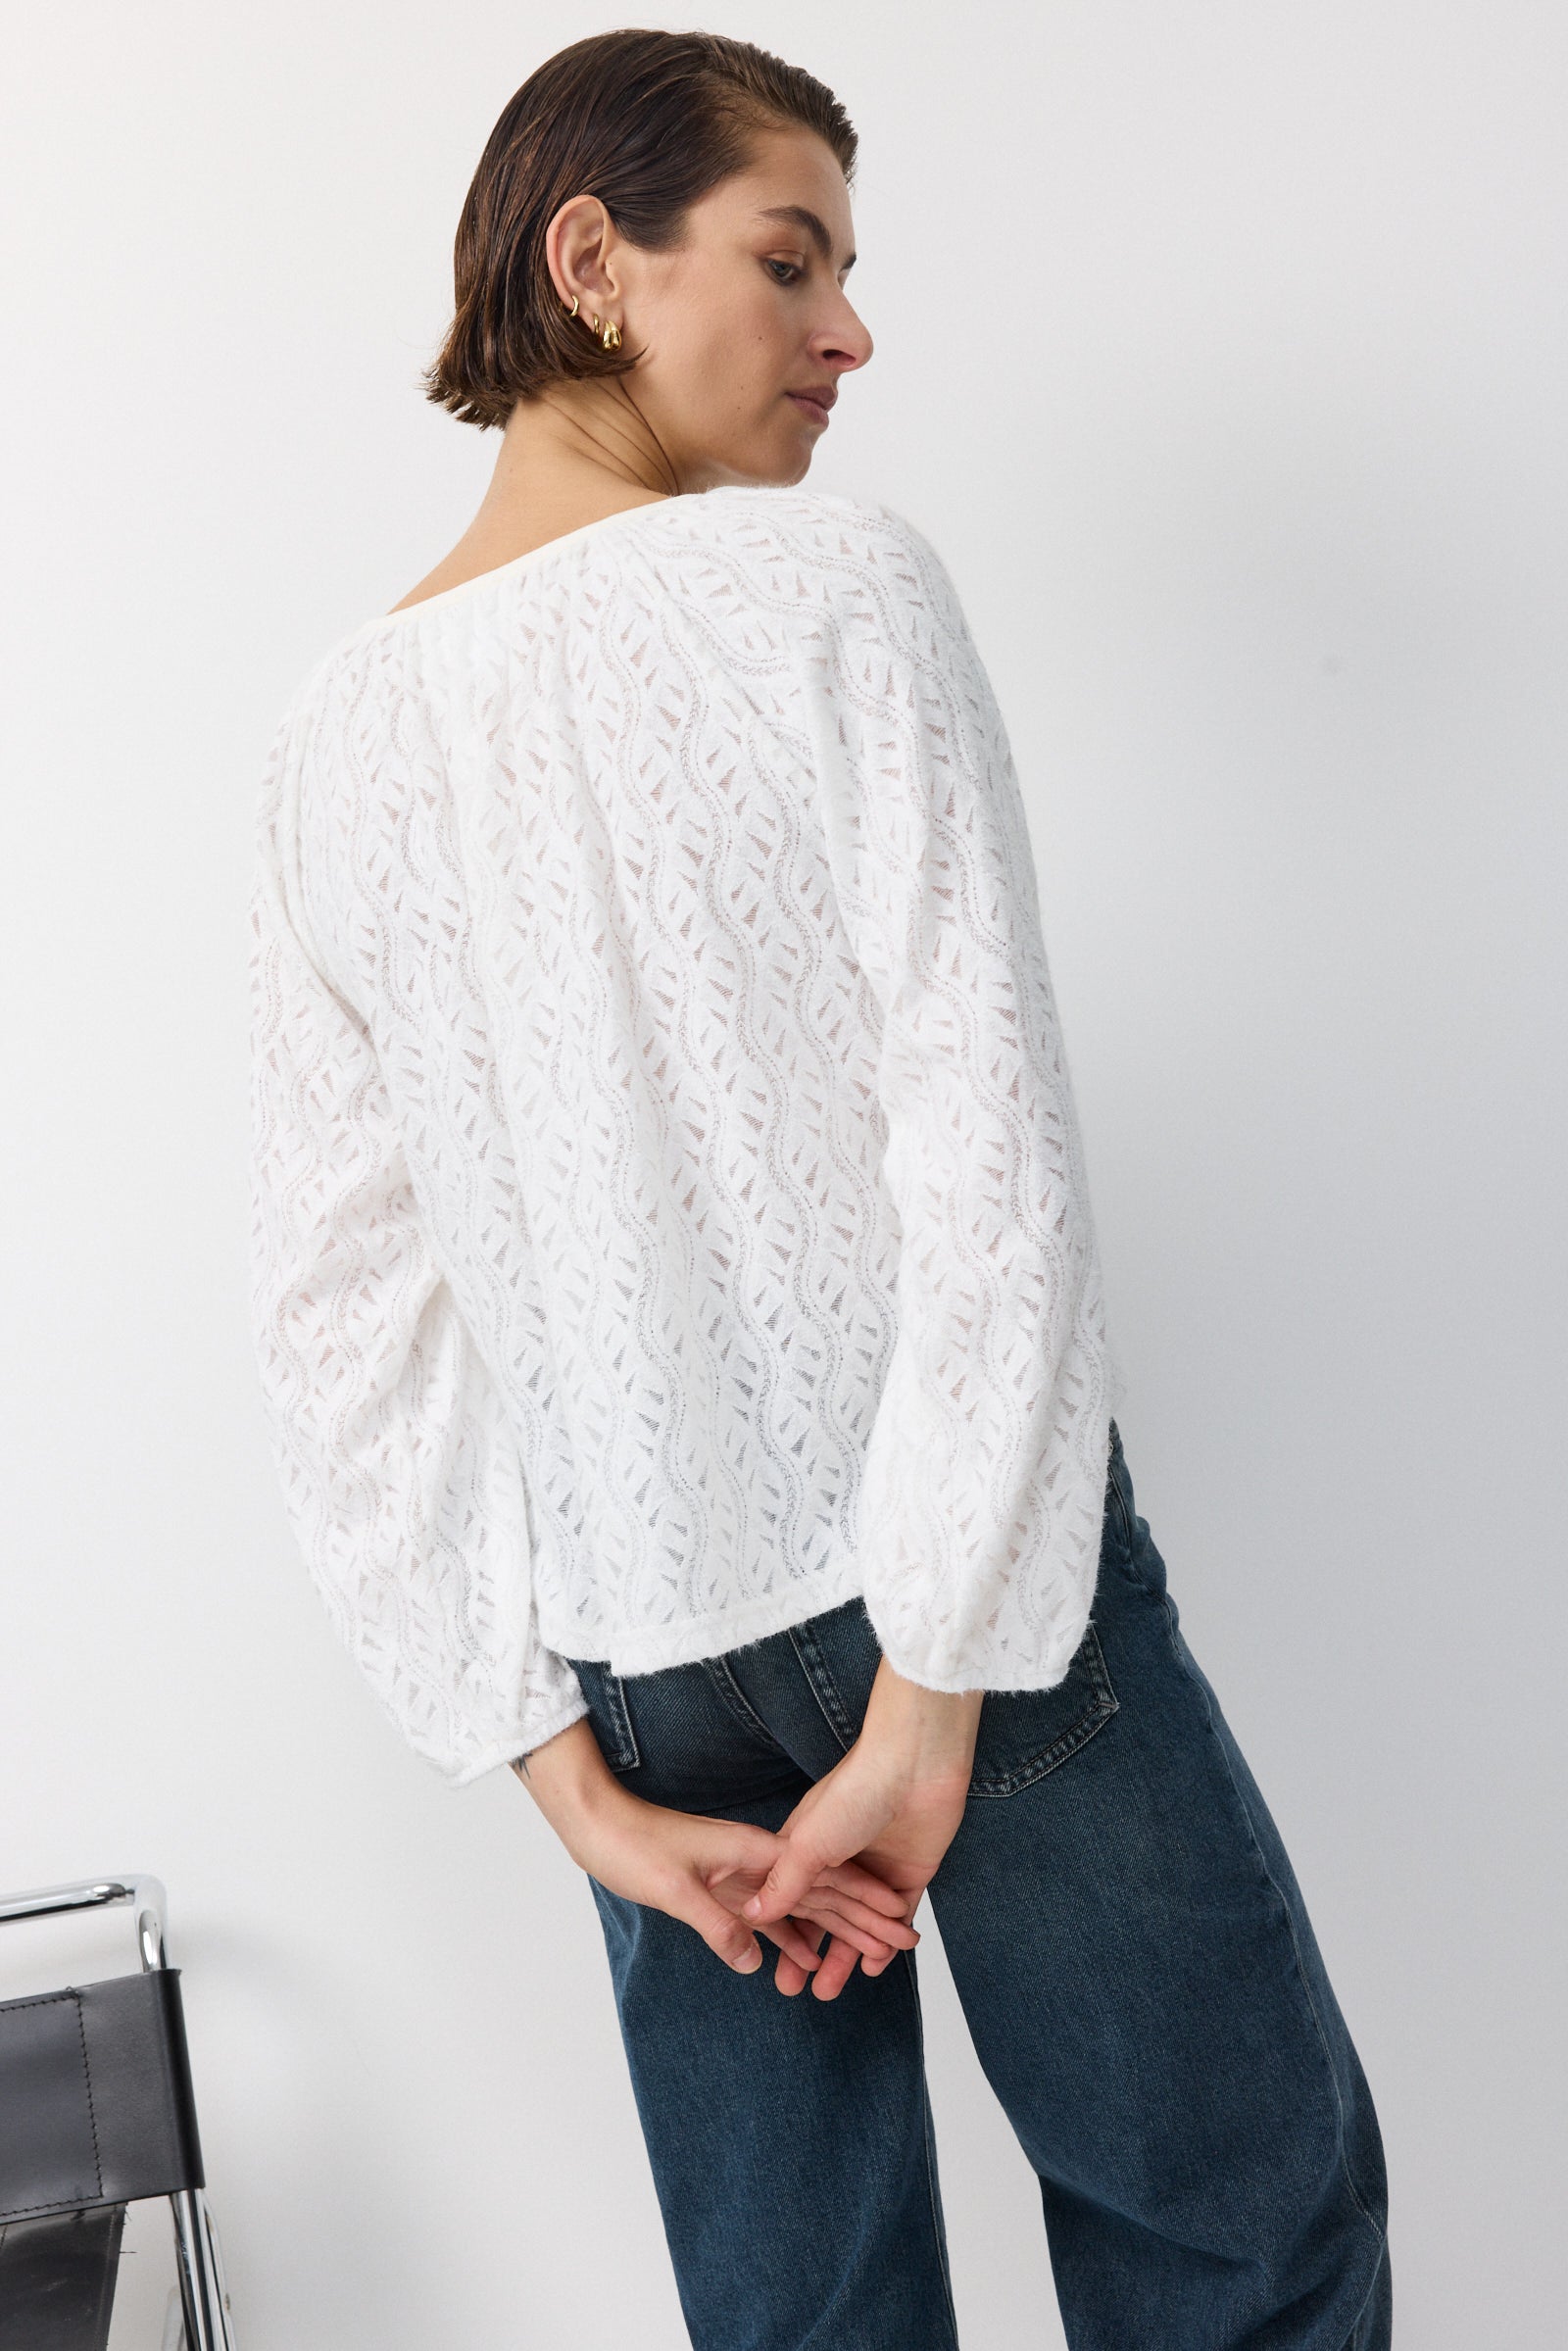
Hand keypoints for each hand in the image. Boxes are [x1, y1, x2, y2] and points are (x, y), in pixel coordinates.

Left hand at [513, 1719, 921, 1982]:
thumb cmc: (631, 1846)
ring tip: (870, 1958)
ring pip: (799, 1908)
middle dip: (864, 1919)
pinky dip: (789, 1939)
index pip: (823, 1881)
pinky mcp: (722, 1889)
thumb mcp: (674, 1888)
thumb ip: (716, 1923)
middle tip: (906, 1944)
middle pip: (823, 1893)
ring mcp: (741, 1875)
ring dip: (833, 1932)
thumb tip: (753, 1962)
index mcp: (754, 1852)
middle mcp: (755, 1860)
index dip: (864, 1902)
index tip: (900, 1921)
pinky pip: (767, 1917)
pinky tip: (805, 1960)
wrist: (598, 1824)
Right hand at [740, 1659, 984, 2000]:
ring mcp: (875, 1868)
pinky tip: (875, 1966)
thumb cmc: (855, 1791)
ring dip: (848, 1955)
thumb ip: (784, 1882)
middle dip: (812, 1954)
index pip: (793, 1901)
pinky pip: (894, 1917)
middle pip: (825, 1917)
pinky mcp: (909, 1874)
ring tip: (832, 1991)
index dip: (783, 1936)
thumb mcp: (808, 1842)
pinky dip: (885, 1942)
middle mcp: (840, 1859)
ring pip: (859, 1923)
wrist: (914, 1766)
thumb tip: (753, 1915)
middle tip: (800, 1992)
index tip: (771, 1968)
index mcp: (808, 1847)